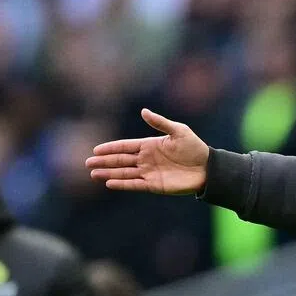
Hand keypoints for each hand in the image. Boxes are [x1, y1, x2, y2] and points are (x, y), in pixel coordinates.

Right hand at [86, 109, 209, 194]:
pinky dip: (123, 184)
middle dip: (104, 161)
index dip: (110, 148)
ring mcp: (149, 172)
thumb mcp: (179, 131)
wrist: (208, 168)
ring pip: (124, 173)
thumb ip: (160, 123)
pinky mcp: (155, 185)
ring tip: (93, 174)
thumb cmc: (195, 148)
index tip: (96, 150)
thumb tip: (143, 111)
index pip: (125, 146)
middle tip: (87, 163)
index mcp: (149, 145)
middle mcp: (146, 159)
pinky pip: (135, 184)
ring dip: (109, 174)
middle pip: (120, 160)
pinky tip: (110, 183)